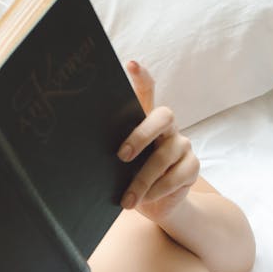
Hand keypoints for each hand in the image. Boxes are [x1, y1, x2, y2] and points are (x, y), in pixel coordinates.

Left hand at [117, 61, 198, 223]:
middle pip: (162, 117)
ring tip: (127, 199)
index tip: (130, 64)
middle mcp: (167, 127)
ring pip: (165, 155)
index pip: (147, 91)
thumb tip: (80, 150)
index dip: (141, 77)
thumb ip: (111, 150)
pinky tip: (143, 200)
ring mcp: (183, 145)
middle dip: (141, 135)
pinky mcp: (192, 167)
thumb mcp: (118, 164)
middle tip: (121, 156)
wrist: (157, 206)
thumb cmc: (130, 178)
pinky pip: (176, 176)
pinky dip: (157, 190)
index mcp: (145, 120)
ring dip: (143, 179)